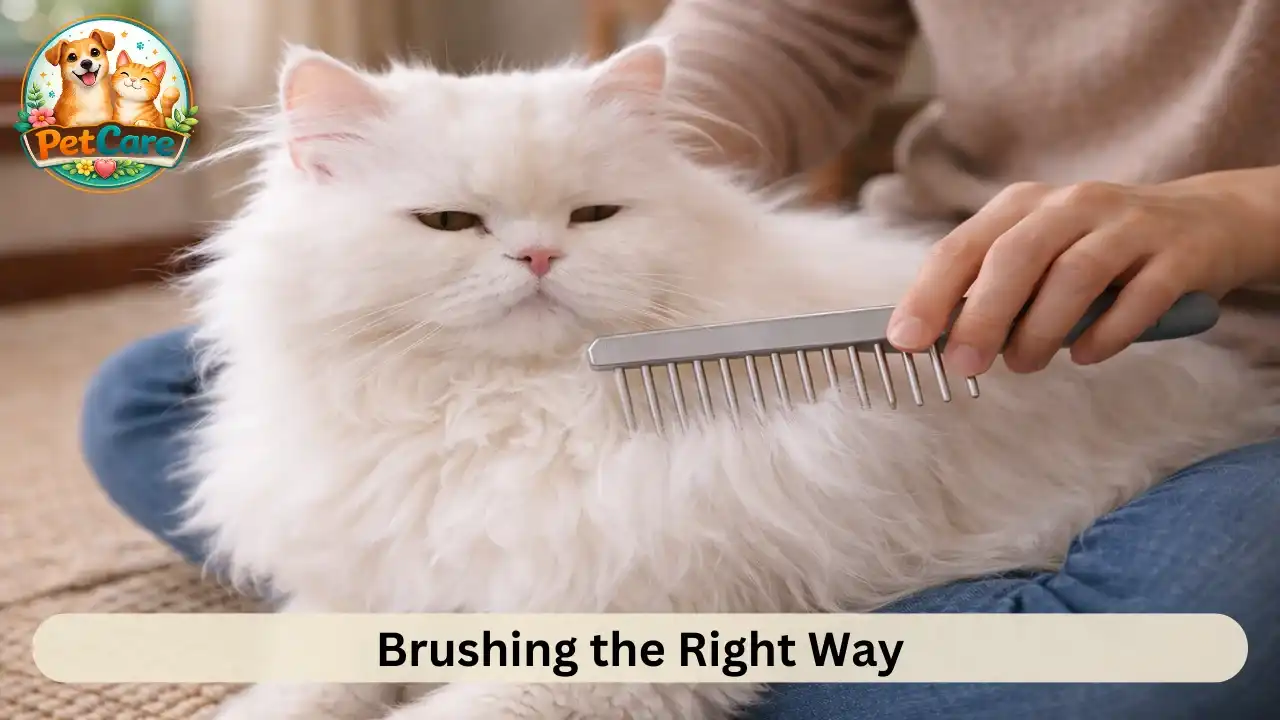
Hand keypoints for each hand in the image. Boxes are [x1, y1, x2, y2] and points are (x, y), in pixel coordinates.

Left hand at [885, 170, 1279, 375]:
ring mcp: (1129, 224)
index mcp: (1024, 205)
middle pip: (1015, 257)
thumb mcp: (1039, 256)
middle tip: (965, 365)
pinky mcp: (1179, 253)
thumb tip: (933, 339)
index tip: (906, 339)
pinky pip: (1139, 297)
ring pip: (1073, 274)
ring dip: (1041, 330)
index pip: (963, 246)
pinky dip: (1108, 333)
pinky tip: (1088, 355)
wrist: (1207, 222)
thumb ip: (990, 289)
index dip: (929, 293)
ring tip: (1025, 365)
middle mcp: (1074, 204)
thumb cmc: (1099, 252)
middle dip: (981, 316)